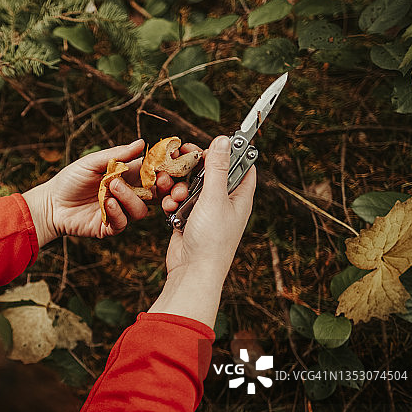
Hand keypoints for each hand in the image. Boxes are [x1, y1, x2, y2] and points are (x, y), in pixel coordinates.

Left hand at [22, 140, 195, 246]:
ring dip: (130, 198)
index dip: (166, 171)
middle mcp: (128, 194)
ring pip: (142, 210)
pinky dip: (117, 212)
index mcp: (128, 176)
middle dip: (165, 190)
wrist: (50, 203)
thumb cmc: (70, 180)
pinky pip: (123, 222)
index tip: (171, 165)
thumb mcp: (92, 162)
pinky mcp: (111, 227)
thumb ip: (117, 155)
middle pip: (157, 195)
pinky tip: (106, 203)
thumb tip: (141, 142)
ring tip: (111, 187)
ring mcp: (121, 211)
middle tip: (160, 182)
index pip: (155, 174)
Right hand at [149, 136, 255, 326]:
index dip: (228, 152)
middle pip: (210, 173)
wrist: (192, 272)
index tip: (213, 143)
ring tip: (176, 196)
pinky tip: (170, 210)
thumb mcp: (215, 198)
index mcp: (239, 196)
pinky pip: (178, 201)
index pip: (241, 165)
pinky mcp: (187, 220)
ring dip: (178, 187)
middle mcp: (224, 202)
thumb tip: (224, 139)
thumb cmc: (211, 239)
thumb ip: (217, 168)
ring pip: (190, 186)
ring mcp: (205, 211)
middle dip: (193, 168)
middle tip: (182, 159)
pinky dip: (172, 203)